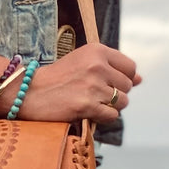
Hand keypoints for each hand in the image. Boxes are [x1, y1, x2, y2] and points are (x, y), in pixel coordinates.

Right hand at [7, 43, 141, 122]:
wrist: (28, 92)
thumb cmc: (56, 78)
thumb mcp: (84, 63)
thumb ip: (113, 69)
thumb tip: (140, 79)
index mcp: (97, 51)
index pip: (130, 68)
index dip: (123, 79)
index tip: (107, 84)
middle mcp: (97, 66)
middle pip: (127, 87)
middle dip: (116, 95)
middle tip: (95, 96)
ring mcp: (92, 86)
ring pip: (122, 103)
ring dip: (110, 107)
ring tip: (91, 104)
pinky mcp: (86, 105)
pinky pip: (111, 116)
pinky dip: (103, 118)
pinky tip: (89, 113)